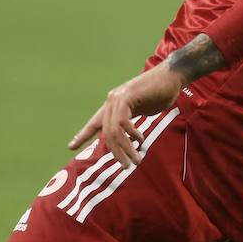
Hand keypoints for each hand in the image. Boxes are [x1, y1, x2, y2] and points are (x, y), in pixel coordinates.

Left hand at [67, 63, 183, 167]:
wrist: (171, 76)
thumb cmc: (159, 93)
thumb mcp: (141, 109)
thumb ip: (131, 120)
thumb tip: (127, 138)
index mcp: (113, 105)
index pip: (94, 122)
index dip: (82, 135)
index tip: (71, 146)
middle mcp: (111, 101)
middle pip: (106, 132)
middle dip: (116, 152)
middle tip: (126, 166)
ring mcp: (118, 98)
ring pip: (114, 130)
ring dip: (124, 148)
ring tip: (135, 160)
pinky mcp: (127, 97)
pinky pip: (123, 122)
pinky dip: (131, 134)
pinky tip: (140, 139)